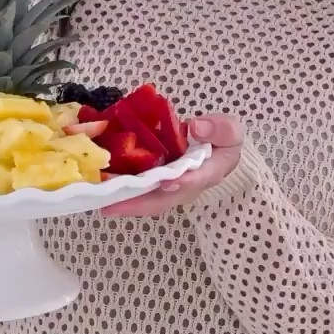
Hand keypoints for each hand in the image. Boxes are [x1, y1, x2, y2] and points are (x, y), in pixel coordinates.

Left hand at [102, 115, 242, 218]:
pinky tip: (103, 192)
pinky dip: (123, 193)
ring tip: (103, 204)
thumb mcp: (230, 129)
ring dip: (126, 204)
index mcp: (210, 172)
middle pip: (165, 200)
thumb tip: (196, 127)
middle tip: (113, 206)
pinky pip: (141, 192)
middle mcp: (188, 187)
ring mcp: (171, 188)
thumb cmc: (221, 139)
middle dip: (140, 204)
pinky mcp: (157, 185)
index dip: (184, 182)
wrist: (215, 147)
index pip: (198, 179)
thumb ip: (220, 128)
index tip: (167, 182)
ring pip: (149, 201)